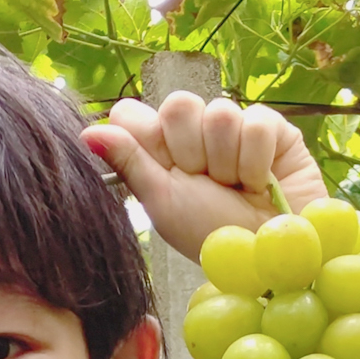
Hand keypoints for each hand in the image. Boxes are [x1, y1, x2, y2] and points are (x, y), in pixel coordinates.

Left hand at [82, 94, 327, 262]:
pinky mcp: (273, 127)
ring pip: (220, 113)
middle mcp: (193, 131)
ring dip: (226, 163)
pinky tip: (259, 183)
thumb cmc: (208, 232)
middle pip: (178, 104)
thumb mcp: (161, 201)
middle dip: (190, 152)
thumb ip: (128, 161)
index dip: (147, 139)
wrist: (263, 254)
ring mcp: (233, 125)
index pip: (133, 112)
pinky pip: (257, 123)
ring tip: (235, 189)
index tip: (164, 172)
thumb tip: (86, 132)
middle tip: (204, 183)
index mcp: (159, 148)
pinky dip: (256, 162)